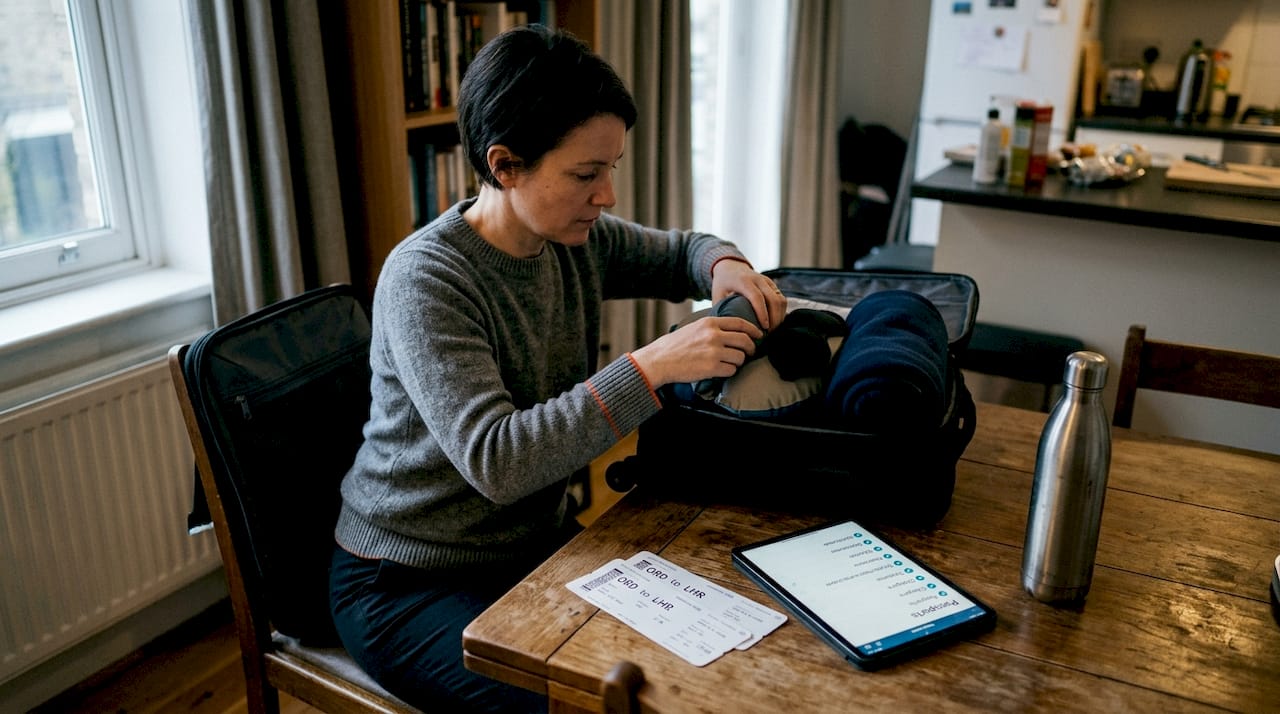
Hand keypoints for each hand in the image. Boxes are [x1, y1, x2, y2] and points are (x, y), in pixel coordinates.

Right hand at [630, 315, 762, 386]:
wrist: (659, 361)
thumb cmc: (674, 346)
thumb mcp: (693, 328)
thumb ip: (712, 327)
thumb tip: (731, 331)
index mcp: (709, 323)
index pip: (740, 323)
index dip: (753, 329)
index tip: (759, 334)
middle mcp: (714, 335)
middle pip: (745, 340)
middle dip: (751, 348)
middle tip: (750, 353)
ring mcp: (713, 351)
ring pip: (740, 357)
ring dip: (738, 362)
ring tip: (729, 363)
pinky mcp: (711, 367)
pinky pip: (731, 370)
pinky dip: (728, 372)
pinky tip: (720, 371)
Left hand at [711, 259, 787, 330]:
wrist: (730, 267)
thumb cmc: (722, 284)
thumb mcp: (717, 295)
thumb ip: (722, 310)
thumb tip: (727, 330)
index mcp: (743, 281)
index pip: (757, 297)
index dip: (762, 313)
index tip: (764, 327)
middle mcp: (758, 279)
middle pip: (773, 299)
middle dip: (774, 319)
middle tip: (769, 334)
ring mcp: (767, 281)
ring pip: (781, 300)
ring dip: (779, 317)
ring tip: (772, 330)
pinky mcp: (773, 285)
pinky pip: (782, 299)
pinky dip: (781, 313)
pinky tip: (774, 323)